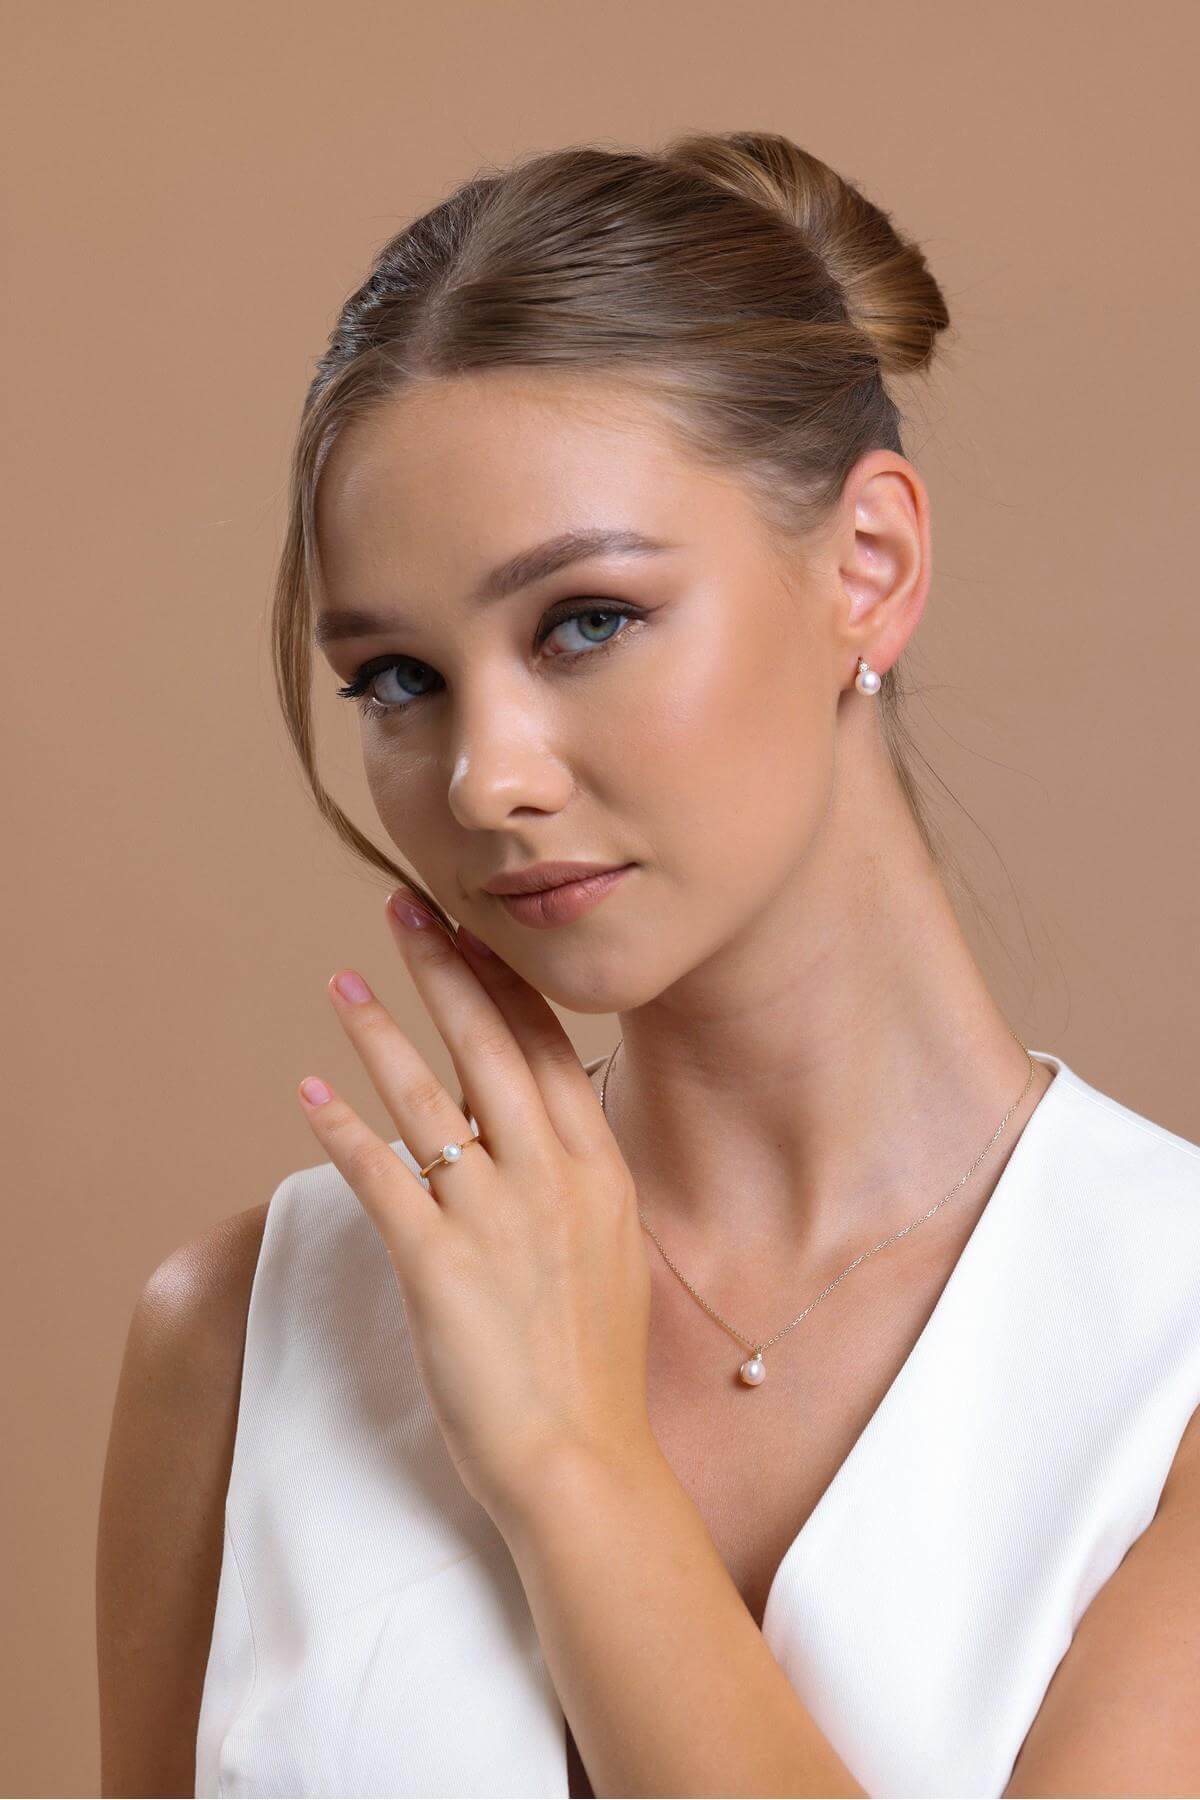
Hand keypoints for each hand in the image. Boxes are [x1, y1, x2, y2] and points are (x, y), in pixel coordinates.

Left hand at [294, 888, 654, 1531]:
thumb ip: (583, 1179)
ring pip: (428, 1098)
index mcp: (598, 1169)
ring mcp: (494, 1218)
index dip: (506, 982)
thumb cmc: (595, 1366)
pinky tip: (308, 1091)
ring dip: (378, 1032)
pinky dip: (341, 1128)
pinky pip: (380, 1177)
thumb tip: (550, 1127)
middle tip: (406, 910)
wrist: (582, 1458)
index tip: (476, 931)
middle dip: (445, 971)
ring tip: (341, 981)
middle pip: (489, 1048)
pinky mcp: (438, 1266)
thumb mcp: (615, 1249)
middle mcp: (549, 1178)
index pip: (547, 1049)